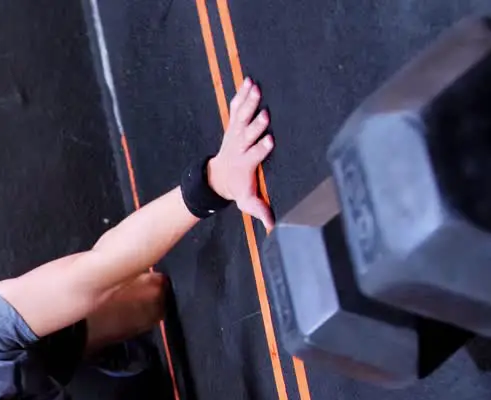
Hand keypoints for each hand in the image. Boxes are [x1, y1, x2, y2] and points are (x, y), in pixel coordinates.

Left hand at [208, 77, 274, 228]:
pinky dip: (241, 94)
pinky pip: (237, 108)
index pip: (254, 155)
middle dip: (256, 125)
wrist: (218, 178)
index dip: (261, 149)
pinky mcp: (233, 125)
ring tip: (256, 88)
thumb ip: (259, 210)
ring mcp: (235, 134)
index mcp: (246, 163)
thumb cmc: (237, 188)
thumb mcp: (247, 202)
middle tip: (265, 114)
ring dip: (249, 103)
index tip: (269, 141)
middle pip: (248, 134)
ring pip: (242, 117)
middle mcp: (239, 146)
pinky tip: (248, 80)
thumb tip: (272, 227)